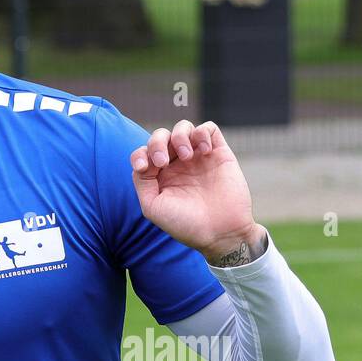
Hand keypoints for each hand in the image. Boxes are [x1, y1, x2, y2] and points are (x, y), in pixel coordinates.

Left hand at [129, 119, 263, 261]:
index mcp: (160, 176)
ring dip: (179, 135)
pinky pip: (209, 128)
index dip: (139, 155)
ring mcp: (199, 158)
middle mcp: (178, 164)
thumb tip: (143, 162)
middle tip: (163, 162)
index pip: (144, 153)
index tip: (144, 168)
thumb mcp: (153, 207)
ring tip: (186, 155)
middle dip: (157, 143)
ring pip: (184, 128)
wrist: (221, 232)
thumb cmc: (186, 224)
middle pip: (161, 136)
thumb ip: (142, 181)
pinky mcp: (219, 154)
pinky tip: (204, 151)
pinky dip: (202, 132)